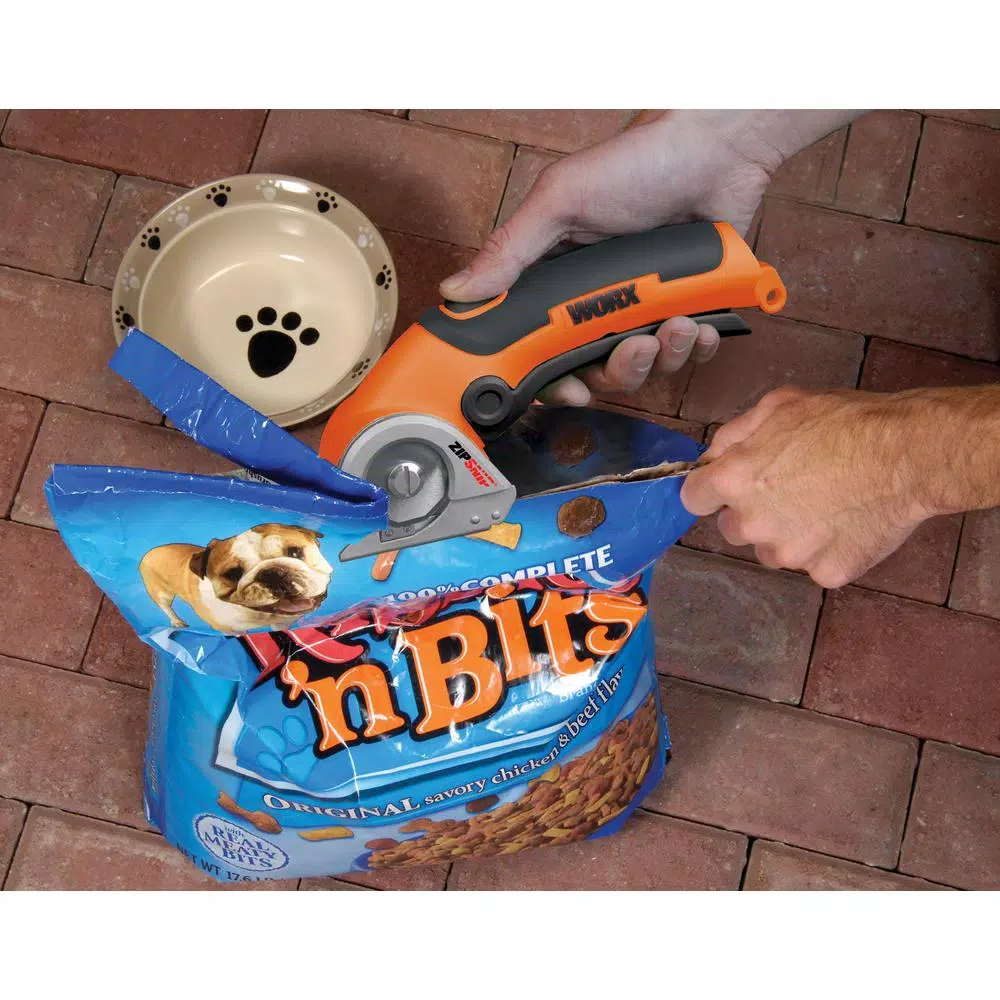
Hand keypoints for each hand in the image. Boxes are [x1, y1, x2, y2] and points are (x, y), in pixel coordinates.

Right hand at [441, 111, 779, 404]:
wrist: (717, 147)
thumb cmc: (637, 162)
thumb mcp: (560, 201)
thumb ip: (510, 251)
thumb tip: (455, 291)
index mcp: (560, 283)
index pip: (544, 350)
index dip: (554, 380)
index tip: (570, 390)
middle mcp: (601, 302)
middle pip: (598, 371)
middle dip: (620, 369)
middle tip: (636, 345)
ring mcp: (646, 307)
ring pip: (647, 367)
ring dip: (665, 354)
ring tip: (678, 321)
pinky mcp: (691, 306)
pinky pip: (691, 351)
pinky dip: (699, 345)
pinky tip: (701, 323)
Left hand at [679, 387, 936, 588]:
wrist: (909, 454)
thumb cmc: (846, 422)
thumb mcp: (781, 405)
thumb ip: (734, 433)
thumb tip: (712, 456)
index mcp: (735, 480)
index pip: (693, 497)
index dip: (710, 488)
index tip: (728, 485)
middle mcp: (753, 523)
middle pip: (732, 528)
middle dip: (750, 511)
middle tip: (788, 488)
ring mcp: (789, 553)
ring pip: (770, 551)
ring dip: (785, 534)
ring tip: (822, 504)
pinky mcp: (825, 573)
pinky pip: (812, 565)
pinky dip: (825, 549)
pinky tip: (847, 521)